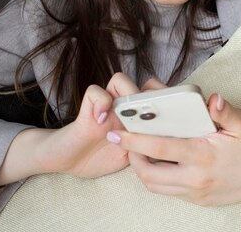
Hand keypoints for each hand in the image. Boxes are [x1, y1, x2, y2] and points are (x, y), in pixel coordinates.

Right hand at [0, 72, 154, 186]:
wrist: (66, 161)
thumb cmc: (100, 157)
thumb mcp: (129, 158)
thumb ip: (146, 149)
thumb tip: (169, 147)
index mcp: (138, 118)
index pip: (160, 99)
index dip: (169, 104)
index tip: (173, 120)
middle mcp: (125, 108)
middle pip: (145, 84)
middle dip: (152, 98)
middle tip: (151, 118)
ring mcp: (106, 106)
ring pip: (121, 80)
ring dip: (127, 95)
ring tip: (126, 117)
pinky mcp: (87, 110)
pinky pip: (96, 92)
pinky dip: (101, 104)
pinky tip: (101, 123)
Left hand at [110, 93, 240, 205]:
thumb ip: (224, 112)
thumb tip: (210, 99)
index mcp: (203, 157)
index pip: (159, 148)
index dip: (134, 140)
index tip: (118, 132)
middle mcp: (196, 180)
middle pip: (149, 174)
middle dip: (132, 157)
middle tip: (129, 140)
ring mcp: (197, 194)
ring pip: (156, 187)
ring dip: (144, 170)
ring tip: (143, 151)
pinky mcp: (201, 201)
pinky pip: (170, 192)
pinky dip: (159, 178)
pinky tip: (164, 162)